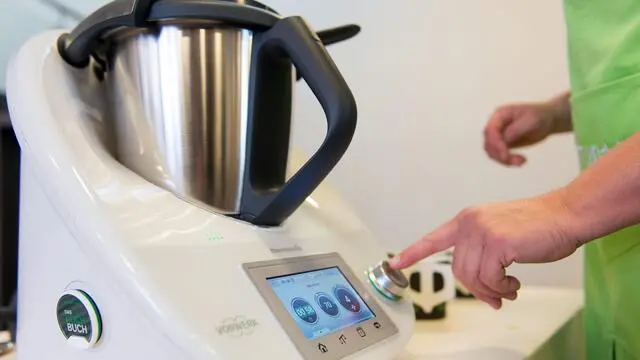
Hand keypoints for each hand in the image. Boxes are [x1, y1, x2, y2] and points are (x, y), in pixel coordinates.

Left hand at [389, 191, 579, 308]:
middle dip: (477, 289)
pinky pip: (490, 279)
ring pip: (472, 277)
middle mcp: (469, 222)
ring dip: (491, 291)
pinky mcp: (497, 242)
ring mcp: (482, 231)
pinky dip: (502, 287)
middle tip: (498, 296)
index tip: (394, 264)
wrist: (565, 215)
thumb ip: (482, 253)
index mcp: (467, 219)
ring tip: (509, 289)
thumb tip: (477, 286)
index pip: (433, 239)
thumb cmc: (537, 227)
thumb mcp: (499, 234)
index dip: (413, 253)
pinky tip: (514, 282)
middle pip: (458, 270)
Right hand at [484, 95, 569, 166]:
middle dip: (500, 154)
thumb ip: (515, 130)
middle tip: (517, 161)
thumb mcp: (530, 120)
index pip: (490, 131)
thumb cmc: (540, 115)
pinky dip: (508, 161)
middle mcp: (496, 125)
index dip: (495, 144)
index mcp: (499, 115)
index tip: (505, 155)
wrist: (549, 119)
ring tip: (521, 161)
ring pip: (492, 152)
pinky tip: (522, 161)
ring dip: (504, 160)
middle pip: (489, 143)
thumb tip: (504, 140)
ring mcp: (499, 135)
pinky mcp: (504, 144)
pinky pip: (500, 156)